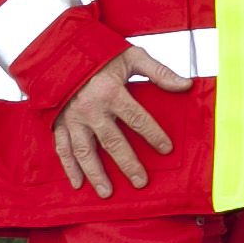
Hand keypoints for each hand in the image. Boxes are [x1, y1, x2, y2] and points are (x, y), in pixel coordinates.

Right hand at [53, 46, 190, 197]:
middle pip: (112, 142)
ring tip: (108, 192)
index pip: (137, 118)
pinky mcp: (58, 123)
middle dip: (127, 164)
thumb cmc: (99, 54)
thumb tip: (186, 85)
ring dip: (96, 174)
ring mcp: (72, 118)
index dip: (153, 134)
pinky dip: (69, 168)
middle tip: (141, 182)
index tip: (166, 149)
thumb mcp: (131, 56)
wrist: (59, 50)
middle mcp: (91, 108)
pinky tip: (78, 184)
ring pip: (85, 151)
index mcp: (111, 91)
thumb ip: (159, 72)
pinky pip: (63, 149)